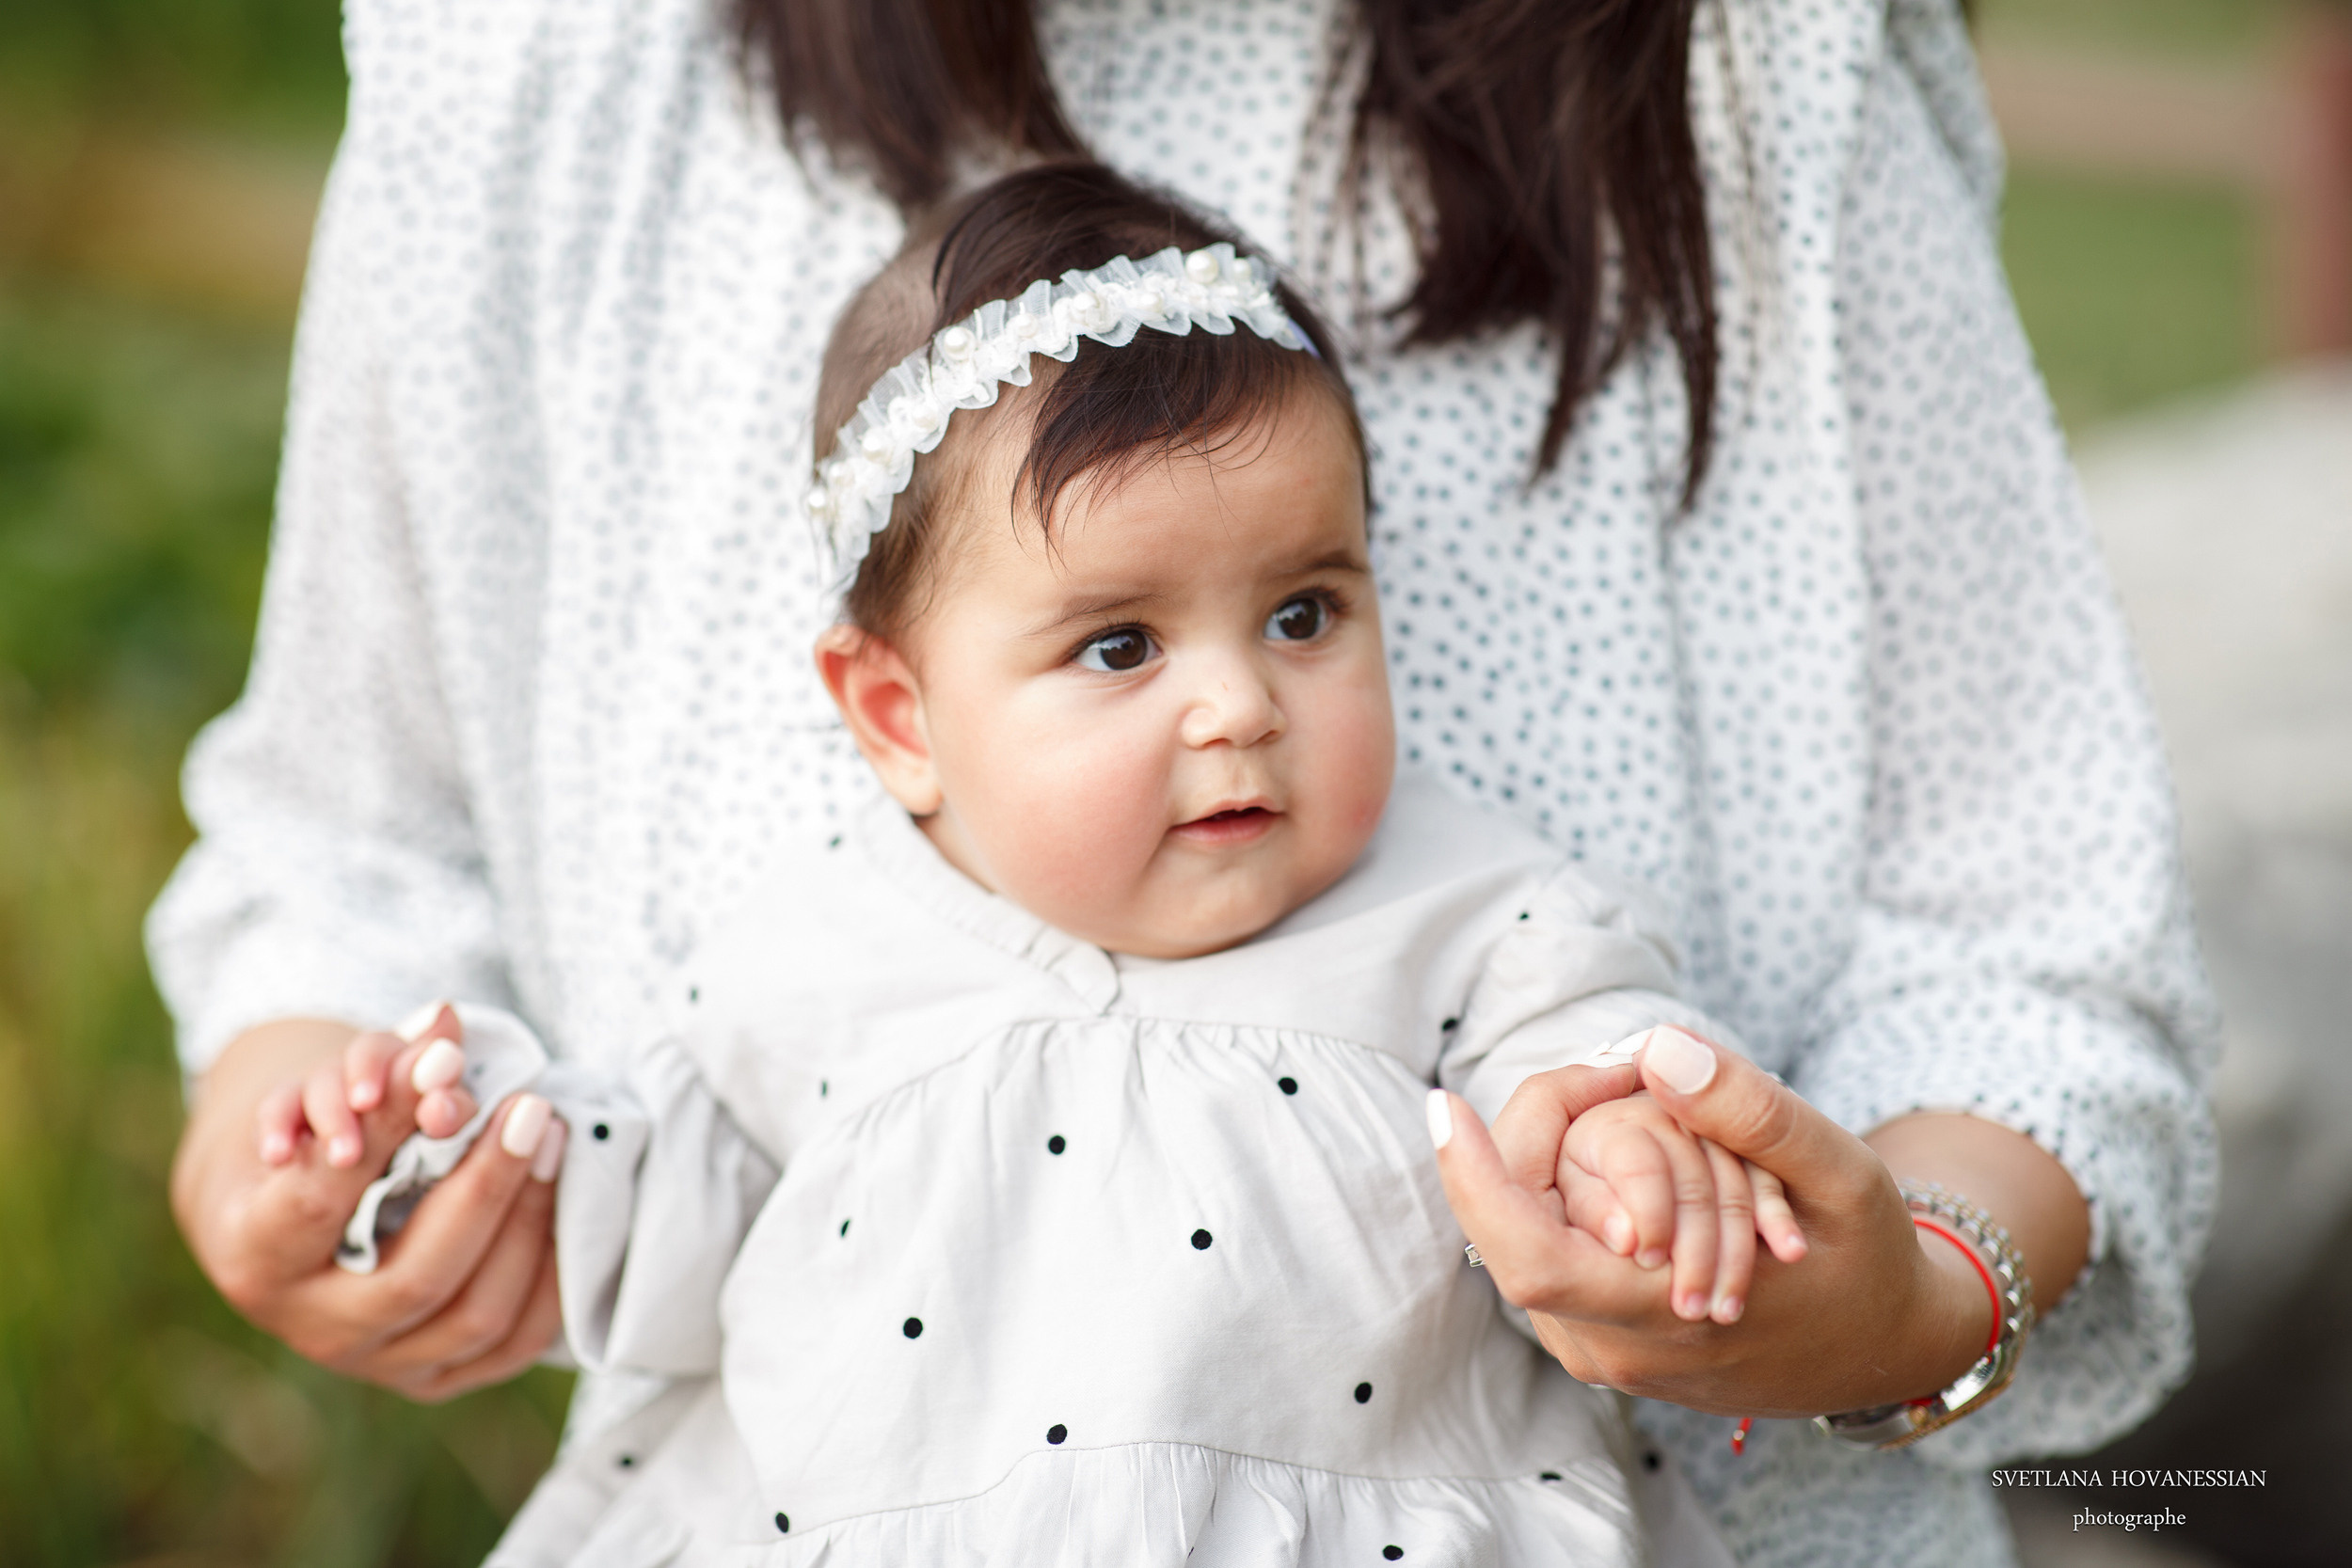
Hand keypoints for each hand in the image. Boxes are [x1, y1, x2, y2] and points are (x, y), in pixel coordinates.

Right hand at [172, 1011, 566, 1402]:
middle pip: (416, 1274)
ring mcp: (376, 1364)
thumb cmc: (312, 1145)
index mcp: (255, 1255)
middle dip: (485, 1187)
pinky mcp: (434, 1378)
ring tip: (554, 1141)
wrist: (287, 1224)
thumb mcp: (324, 1097)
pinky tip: (571, 1207)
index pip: (318, 1201)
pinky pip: (513, 1344)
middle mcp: (311, 1325)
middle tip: (530, 1109)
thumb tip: (445, 1023)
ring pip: (473, 1313)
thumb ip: (379, 1066)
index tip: (449, 1067)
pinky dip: (551, 1275)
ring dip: (528, 1222)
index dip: (387, 1131)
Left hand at [1429, 1030, 2008, 1417]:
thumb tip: (1655, 1049)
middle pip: (1513, 1234)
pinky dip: (1573, 1196)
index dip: (1472, 1178)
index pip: (1524, 1255)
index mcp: (1663, 1315)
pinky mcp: (1605, 1345)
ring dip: (1559, 1167)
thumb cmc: (1867, 1255)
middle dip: (1528, 1140)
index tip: (1441, 1104)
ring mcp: (1604, 1354)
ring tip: (1630, 1104)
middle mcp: (1614, 1348)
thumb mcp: (1839, 1171)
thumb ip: (1751, 1112)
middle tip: (1600, 1071)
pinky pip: (1557, 1256)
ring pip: (1530, 1241)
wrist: (1888, 1345)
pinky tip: (1627, 1149)